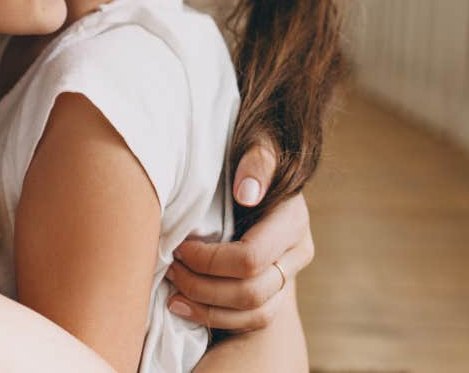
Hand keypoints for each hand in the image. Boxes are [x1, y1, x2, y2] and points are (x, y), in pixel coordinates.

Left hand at [166, 141, 314, 330]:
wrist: (253, 179)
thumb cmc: (245, 159)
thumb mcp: (255, 147)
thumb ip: (256, 162)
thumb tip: (247, 192)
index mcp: (292, 219)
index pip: (252, 257)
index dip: (209, 259)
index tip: (179, 246)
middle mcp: (298, 252)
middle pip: (252, 291)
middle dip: (203, 284)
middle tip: (171, 267)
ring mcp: (290, 276)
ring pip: (254, 313)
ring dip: (206, 306)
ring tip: (172, 290)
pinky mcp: (275, 293)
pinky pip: (251, 322)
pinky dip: (214, 318)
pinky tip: (183, 306)